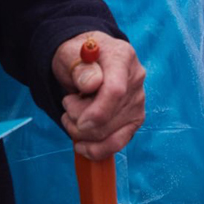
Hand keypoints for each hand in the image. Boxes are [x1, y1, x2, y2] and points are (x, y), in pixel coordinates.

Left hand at [51, 31, 144, 160]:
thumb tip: (92, 84)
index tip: (76, 120)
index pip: (116, 91)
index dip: (96, 112)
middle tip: (66, 105)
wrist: (85, 61)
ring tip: (69, 117)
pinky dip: (95, 149)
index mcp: (122, 57)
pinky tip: (81, 144)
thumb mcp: (70, 54)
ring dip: (82, 133)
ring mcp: (137, 101)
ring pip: (110, 134)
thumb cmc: (77, 57)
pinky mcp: (134, 119)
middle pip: (110, 117)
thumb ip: (79, 68)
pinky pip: (117, 144)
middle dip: (79, 120)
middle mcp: (135, 79)